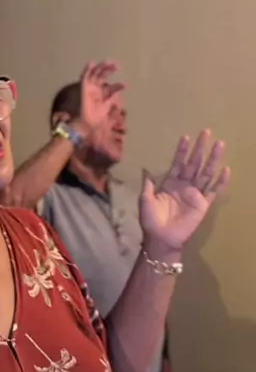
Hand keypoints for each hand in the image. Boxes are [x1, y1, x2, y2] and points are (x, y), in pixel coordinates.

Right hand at [79, 61, 124, 132]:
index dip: (117, 86)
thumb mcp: (109, 125)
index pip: (109, 90)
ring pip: (95, 75)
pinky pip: (84, 77)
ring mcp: (89, 90)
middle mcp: (95, 94)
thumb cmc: (96, 127)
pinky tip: (92, 63)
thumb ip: (115, 128)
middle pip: (102, 78)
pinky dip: (87, 70)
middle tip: (117, 65)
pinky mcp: (83, 89)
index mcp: (101, 100)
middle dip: (109, 71)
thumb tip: (124, 138)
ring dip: (102, 68)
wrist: (85, 127)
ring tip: (110, 62)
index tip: (126, 85)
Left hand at [140, 130, 229, 251]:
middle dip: (200, 148)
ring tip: (219, 144)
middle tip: (206, 132)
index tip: (186, 137)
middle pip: (194, 163)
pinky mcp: (203, 205)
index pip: (178, 162)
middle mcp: (184, 185)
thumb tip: (145, 168)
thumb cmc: (151, 220)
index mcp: (170, 182)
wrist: (161, 239)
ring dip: (212, 159)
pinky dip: (220, 181)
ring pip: (206, 173)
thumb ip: (147, 184)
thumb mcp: (145, 200)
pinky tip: (226, 170)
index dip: (182, 150)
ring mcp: (195, 194)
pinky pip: (213, 191)